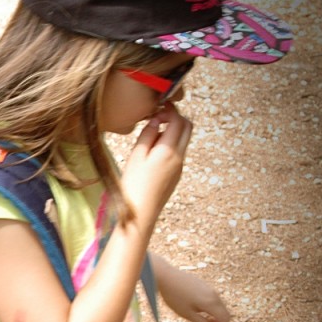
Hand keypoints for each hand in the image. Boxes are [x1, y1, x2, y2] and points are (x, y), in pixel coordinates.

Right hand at [122, 104, 193, 228]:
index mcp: (169, 150)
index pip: (178, 120)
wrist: (140, 214)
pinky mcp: (175, 175)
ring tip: (151, 134)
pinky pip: (178, 153)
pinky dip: (170, 144)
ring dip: (172, 131)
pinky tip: (152, 151)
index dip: (169, 109)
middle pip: (187, 128)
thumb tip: (157, 120)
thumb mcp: (136, 156)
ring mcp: (179, 167)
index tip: (157, 107)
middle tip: (158, 117)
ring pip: (183, 140)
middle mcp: (179, 157)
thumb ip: (147, 135)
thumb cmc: (133, 185)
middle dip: (176, 118)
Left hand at [152, 254, 229, 321]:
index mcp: (211, 303)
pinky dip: (213, 310)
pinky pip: (214, 300)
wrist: (166, 276)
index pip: (225, 320)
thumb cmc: (174, 296)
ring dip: (217, 318)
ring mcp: (210, 289)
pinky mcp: (205, 285)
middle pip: (225, 313)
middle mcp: (214, 295)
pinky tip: (203, 314)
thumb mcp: (186, 314)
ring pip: (220, 307)